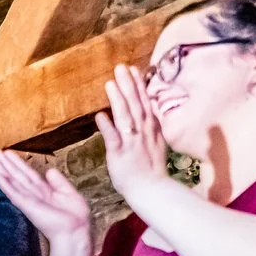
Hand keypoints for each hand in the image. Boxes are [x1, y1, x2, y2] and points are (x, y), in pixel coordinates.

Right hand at [0, 148, 94, 246]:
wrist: (75, 231)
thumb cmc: (74, 216)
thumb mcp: (69, 192)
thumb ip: (58, 181)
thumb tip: (49, 170)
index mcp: (43, 190)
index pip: (27, 173)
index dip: (17, 162)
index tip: (7, 152)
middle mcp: (33, 194)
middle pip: (16, 174)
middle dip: (4, 162)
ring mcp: (28, 199)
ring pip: (12, 181)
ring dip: (1, 170)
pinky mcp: (27, 206)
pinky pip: (14, 192)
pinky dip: (5, 184)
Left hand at [98, 63, 172, 205]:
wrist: (151, 188)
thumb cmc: (150, 168)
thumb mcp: (155, 142)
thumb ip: (150, 126)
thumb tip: (148, 112)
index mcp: (151, 128)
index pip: (144, 102)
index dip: (139, 86)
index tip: (133, 70)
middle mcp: (143, 131)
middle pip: (135, 104)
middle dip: (128, 85)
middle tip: (120, 67)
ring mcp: (132, 141)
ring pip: (125, 116)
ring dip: (118, 99)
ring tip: (110, 83)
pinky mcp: (120, 154)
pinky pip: (113, 138)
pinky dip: (107, 127)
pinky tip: (100, 115)